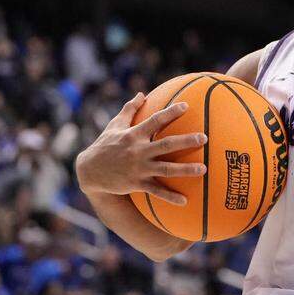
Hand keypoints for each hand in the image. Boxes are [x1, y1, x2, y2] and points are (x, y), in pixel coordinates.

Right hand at [76, 92, 206, 204]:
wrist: (89, 171)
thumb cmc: (104, 145)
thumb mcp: (114, 125)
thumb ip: (129, 109)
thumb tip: (142, 93)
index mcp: (133, 134)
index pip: (155, 120)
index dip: (170, 113)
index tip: (186, 106)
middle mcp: (138, 150)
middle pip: (166, 144)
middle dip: (186, 141)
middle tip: (204, 138)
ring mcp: (138, 168)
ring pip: (165, 169)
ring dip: (185, 169)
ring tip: (203, 169)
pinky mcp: (136, 184)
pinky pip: (156, 191)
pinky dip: (170, 197)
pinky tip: (185, 201)